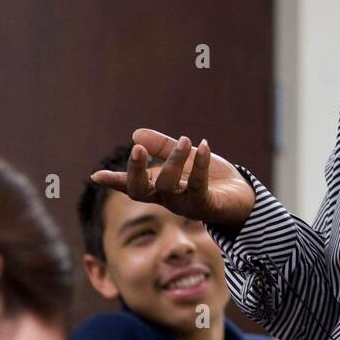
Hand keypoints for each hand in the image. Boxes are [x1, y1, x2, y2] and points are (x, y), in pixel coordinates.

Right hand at [89, 129, 254, 230]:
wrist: (242, 197)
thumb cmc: (211, 178)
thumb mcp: (185, 158)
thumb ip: (162, 147)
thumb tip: (136, 134)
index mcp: (159, 189)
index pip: (132, 186)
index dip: (115, 181)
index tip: (96, 175)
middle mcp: (168, 199)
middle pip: (141, 191)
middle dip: (136, 171)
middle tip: (137, 149)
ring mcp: (185, 204)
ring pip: (169, 186)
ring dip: (174, 161)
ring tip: (185, 140)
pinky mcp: (206, 205)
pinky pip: (198, 186)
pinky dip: (199, 164)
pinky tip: (202, 146)